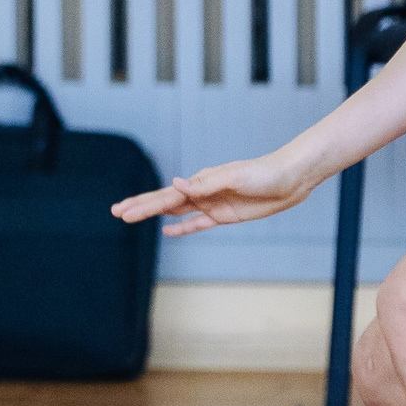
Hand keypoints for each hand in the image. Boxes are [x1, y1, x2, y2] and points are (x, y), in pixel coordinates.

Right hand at [115, 149, 318, 235]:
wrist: (289, 179)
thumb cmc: (263, 173)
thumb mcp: (235, 176)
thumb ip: (206, 183)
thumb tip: (176, 183)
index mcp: (201, 181)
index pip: (165, 195)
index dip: (142, 204)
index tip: (122, 210)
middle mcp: (201, 192)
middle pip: (164, 202)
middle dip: (139, 207)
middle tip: (116, 212)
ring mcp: (211, 204)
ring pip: (175, 212)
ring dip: (154, 215)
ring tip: (132, 217)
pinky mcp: (224, 216)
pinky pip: (197, 224)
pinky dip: (181, 228)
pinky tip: (168, 231)